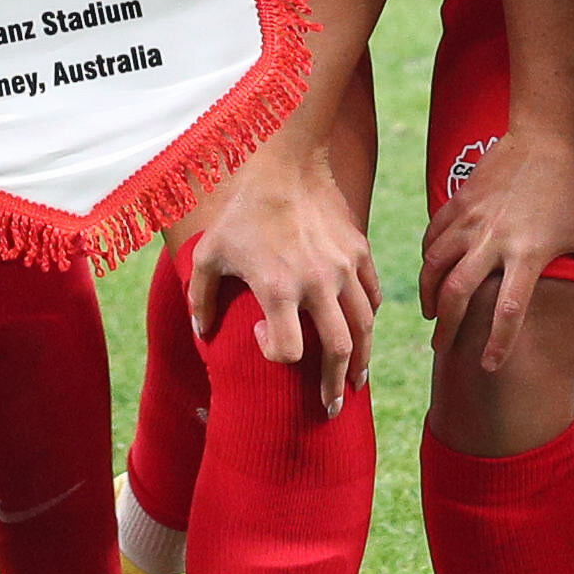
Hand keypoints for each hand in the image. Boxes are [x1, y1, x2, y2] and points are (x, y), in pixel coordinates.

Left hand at [192, 144, 378, 413]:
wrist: (285, 165)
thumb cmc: (241, 212)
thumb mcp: (208, 253)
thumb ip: (200, 297)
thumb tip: (202, 334)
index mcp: (278, 287)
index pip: (290, 349)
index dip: (275, 355)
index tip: (260, 339)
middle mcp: (317, 283)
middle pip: (339, 349)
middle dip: (334, 385)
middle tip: (331, 409)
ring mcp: (344, 268)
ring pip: (364, 327)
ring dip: (361, 360)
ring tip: (356, 383)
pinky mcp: (359, 252)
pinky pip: (372, 296)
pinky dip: (369, 319)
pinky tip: (363, 333)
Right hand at [416, 130, 573, 375]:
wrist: (547, 138)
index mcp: (529, 254)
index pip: (508, 311)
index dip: (497, 343)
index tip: (489, 366)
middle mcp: (494, 239)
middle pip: (457, 294)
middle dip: (447, 328)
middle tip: (443, 348)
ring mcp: (471, 220)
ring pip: (435, 267)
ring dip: (429, 296)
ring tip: (432, 315)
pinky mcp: (457, 202)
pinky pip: (432, 238)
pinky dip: (427, 261)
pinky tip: (431, 274)